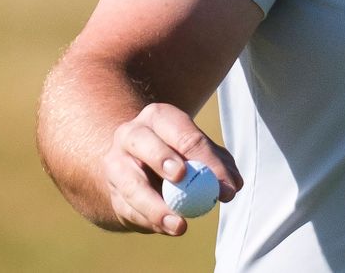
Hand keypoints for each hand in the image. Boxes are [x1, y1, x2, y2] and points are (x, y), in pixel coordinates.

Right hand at [102, 102, 241, 234]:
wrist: (137, 164)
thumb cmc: (179, 153)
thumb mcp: (200, 152)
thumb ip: (219, 165)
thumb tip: (232, 186)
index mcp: (158, 117)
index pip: (183, 134)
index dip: (204, 157)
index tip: (222, 183)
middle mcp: (131, 134)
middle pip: (144, 144)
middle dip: (163, 158)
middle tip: (182, 178)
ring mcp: (116, 164)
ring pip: (131, 185)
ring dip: (156, 207)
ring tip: (180, 225)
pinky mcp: (112, 192)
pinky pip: (129, 209)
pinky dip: (150, 221)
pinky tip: (168, 227)